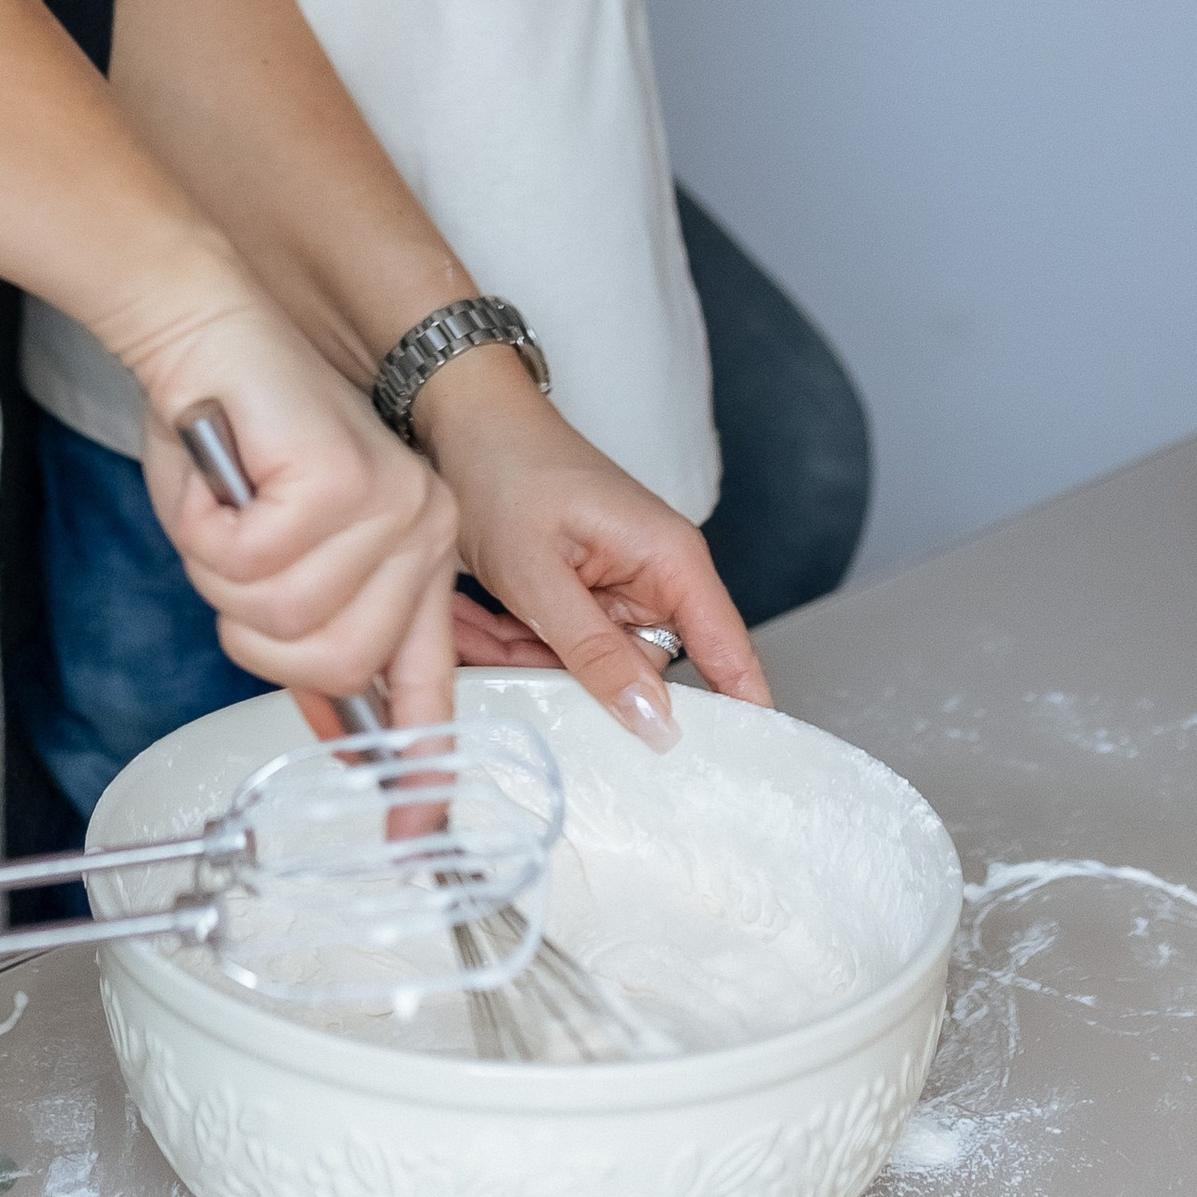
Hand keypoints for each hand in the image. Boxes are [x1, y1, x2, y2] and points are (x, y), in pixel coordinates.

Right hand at [129, 297, 458, 736]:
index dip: (417, 761)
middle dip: (254, 631)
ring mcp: (394, 501)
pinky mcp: (348, 476)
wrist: (203, 326)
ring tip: (226, 513)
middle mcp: (425, 526)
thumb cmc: (228, 433)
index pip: (430, 679)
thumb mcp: (274, 554)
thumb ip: (311, 634)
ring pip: (290, 620)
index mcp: (419, 551)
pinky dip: (209, 531)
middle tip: (230, 563)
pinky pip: (254, 562)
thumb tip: (341, 729)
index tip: (409, 826)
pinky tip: (221, 480)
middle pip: (339, 664)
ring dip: (225, 577)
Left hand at [414, 347, 770, 745]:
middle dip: (571, 679)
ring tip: (476, 616)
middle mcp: (653, 577)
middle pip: (641, 674)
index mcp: (670, 561)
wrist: (454, 419)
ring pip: (587, 668)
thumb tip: (656, 725)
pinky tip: (470, 613)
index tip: (735, 777)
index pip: (730, 653)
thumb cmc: (504, 468)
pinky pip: (557, 647)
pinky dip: (509, 639)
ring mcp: (614, 588)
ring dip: (524, 654)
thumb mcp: (540, 574)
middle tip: (511, 657)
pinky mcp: (578, 594)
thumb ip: (596, 655)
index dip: (742, 715)